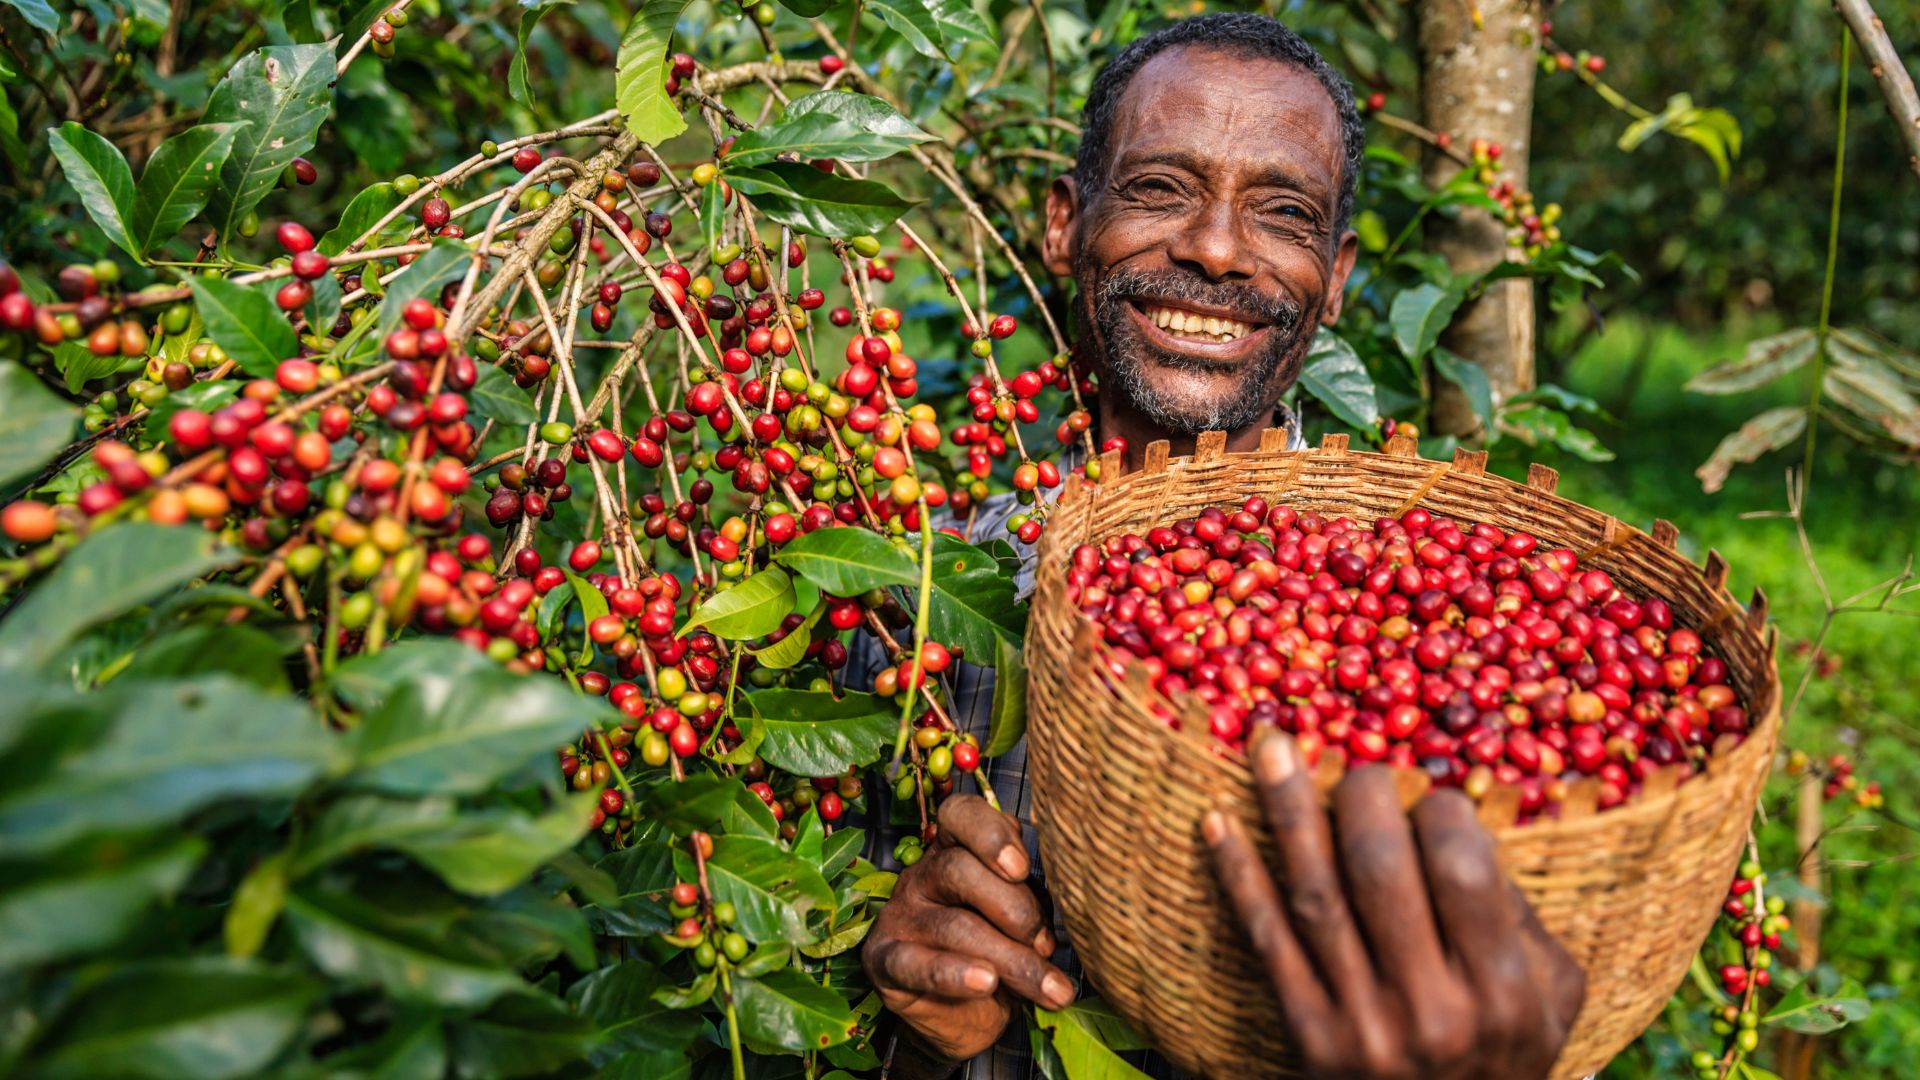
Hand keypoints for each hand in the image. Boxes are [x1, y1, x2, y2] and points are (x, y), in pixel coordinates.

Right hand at [863, 794, 1075, 1068]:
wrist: (962, 1015)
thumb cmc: (998, 949)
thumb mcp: (1021, 915)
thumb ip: (1033, 896)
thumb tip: (1073, 901)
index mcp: (954, 849)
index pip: (960, 814)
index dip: (990, 832)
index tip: (1022, 868)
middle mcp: (922, 875)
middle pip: (959, 869)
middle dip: (1015, 909)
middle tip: (1046, 944)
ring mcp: (900, 917)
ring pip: (953, 924)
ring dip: (1010, 958)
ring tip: (1049, 988)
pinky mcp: (885, 961)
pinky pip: (915, 964)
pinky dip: (953, 974)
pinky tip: (986, 982)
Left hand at [1203, 733, 1585, 1079]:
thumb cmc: (1507, 1053)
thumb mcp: (1550, 999)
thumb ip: (1522, 916)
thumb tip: (1463, 825)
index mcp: (1501, 991)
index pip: (1462, 865)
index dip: (1439, 809)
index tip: (1429, 796)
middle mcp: (1431, 1009)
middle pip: (1377, 867)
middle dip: (1360, 795)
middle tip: (1357, 768)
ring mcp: (1362, 1024)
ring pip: (1314, 892)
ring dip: (1286, 809)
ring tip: (1269, 746)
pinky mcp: (1308, 1037)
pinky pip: (1267, 940)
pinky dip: (1239, 875)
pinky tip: (1218, 821)